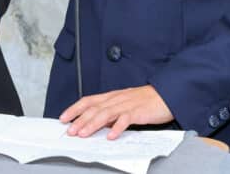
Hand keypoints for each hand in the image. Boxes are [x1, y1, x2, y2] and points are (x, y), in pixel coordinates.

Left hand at [59, 85, 173, 139]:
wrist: (166, 95)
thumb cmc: (146, 101)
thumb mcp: (124, 104)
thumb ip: (111, 113)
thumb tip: (97, 124)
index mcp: (111, 97)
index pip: (88, 101)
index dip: (74, 109)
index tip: (63, 118)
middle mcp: (116, 99)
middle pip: (94, 108)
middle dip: (80, 120)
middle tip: (70, 131)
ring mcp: (127, 105)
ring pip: (106, 114)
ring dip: (92, 124)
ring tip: (83, 134)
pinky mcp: (138, 112)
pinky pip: (126, 119)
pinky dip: (117, 128)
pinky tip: (111, 136)